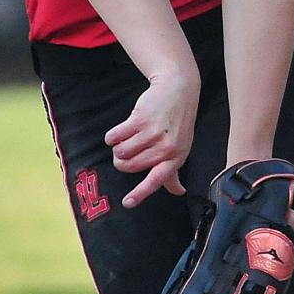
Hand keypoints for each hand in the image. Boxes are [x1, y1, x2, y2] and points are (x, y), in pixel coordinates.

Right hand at [104, 70, 199, 207]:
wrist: (178, 90)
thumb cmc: (177, 122)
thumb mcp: (181, 147)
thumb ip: (173, 171)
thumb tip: (179, 192)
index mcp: (175, 159)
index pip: (156, 181)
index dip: (140, 193)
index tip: (127, 203)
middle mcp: (165, 149)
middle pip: (129, 167)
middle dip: (122, 161)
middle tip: (129, 150)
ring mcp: (153, 134)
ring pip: (120, 153)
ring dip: (118, 147)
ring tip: (129, 137)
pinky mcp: (139, 120)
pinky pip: (114, 137)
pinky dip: (112, 136)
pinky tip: (121, 130)